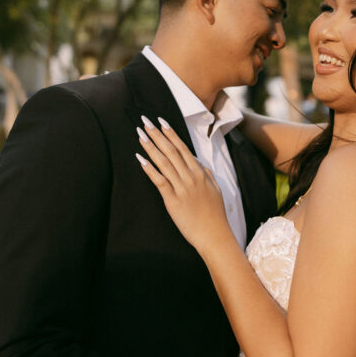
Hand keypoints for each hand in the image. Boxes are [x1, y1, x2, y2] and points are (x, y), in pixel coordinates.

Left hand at [136, 116, 230, 253]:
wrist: (215, 235)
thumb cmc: (215, 215)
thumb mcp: (215, 190)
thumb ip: (206, 175)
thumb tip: (198, 164)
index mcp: (200, 173)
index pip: (183, 148)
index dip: (170, 133)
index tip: (160, 121)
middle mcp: (191, 177)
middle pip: (171, 151)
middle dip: (157, 134)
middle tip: (145, 121)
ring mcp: (182, 188)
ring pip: (164, 162)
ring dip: (151, 147)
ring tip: (140, 135)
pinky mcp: (173, 201)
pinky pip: (160, 181)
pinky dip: (149, 169)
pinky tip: (140, 159)